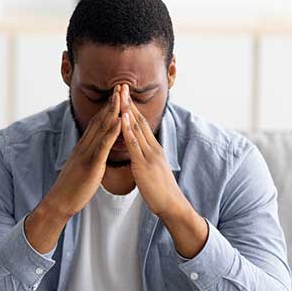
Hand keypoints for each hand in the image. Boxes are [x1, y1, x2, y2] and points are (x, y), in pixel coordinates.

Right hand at [44, 84, 121, 219]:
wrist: (60, 202)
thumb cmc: (72, 188)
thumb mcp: (80, 167)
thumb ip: (88, 156)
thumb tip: (95, 151)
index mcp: (83, 147)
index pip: (97, 122)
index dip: (108, 107)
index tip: (117, 94)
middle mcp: (84, 146)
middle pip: (100, 119)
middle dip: (112, 102)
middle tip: (122, 85)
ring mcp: (87, 154)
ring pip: (102, 128)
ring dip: (113, 111)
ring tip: (123, 96)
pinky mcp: (91, 165)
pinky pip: (103, 145)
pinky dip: (112, 132)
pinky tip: (120, 121)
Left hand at [118, 84, 183, 217]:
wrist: (171, 205)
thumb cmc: (160, 190)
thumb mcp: (152, 169)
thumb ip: (145, 158)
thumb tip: (137, 152)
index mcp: (153, 148)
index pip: (141, 124)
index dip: (132, 108)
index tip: (123, 95)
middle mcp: (153, 147)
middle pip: (139, 120)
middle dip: (129, 103)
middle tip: (121, 85)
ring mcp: (149, 154)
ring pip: (137, 128)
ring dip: (128, 111)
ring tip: (120, 95)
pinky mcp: (144, 164)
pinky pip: (134, 144)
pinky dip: (127, 130)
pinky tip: (122, 119)